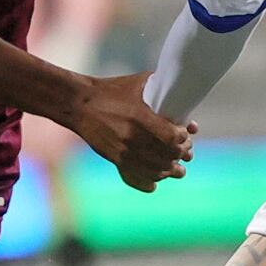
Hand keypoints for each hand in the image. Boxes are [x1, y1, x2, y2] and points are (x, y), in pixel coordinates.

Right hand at [70, 71, 196, 190]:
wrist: (80, 103)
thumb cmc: (111, 90)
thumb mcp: (138, 83)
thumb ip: (162, 90)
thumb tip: (184, 101)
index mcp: (140, 118)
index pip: (173, 138)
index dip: (183, 138)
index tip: (186, 134)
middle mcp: (133, 138)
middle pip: (168, 156)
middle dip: (181, 154)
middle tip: (186, 150)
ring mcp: (123, 152)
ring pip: (156, 171)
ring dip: (171, 171)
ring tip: (178, 169)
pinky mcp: (116, 160)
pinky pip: (137, 178)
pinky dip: (151, 181)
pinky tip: (158, 180)